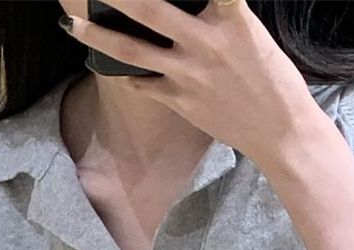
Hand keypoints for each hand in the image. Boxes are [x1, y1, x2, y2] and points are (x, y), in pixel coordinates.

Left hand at [60, 0, 318, 172]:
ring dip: (98, 37)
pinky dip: (123, 74)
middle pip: (150, 8)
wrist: (282, 132)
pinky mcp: (182, 101)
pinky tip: (104, 64)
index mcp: (230, 17)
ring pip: (133, 51)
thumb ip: (219, 13)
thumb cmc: (272, 77)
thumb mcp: (251, 32)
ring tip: (71, 25)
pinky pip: (143, 84)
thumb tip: (189, 5)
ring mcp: (190, 75)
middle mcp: (206, 43)